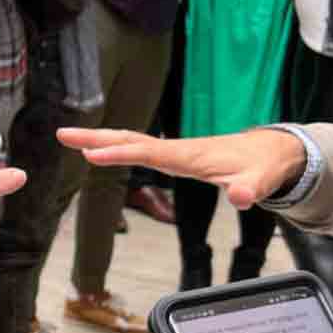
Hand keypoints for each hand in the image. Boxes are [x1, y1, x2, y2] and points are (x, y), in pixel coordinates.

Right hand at [57, 125, 306, 209]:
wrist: (269, 152)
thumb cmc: (263, 167)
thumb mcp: (261, 180)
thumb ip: (251, 189)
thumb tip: (242, 197)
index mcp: (190, 155)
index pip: (148, 153)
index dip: (119, 154)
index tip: (91, 154)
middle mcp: (177, 149)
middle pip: (130, 140)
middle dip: (96, 136)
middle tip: (62, 134)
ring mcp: (174, 151)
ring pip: (130, 141)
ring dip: (100, 138)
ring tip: (69, 138)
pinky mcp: (174, 156)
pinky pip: (138, 149)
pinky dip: (115, 146)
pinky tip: (99, 149)